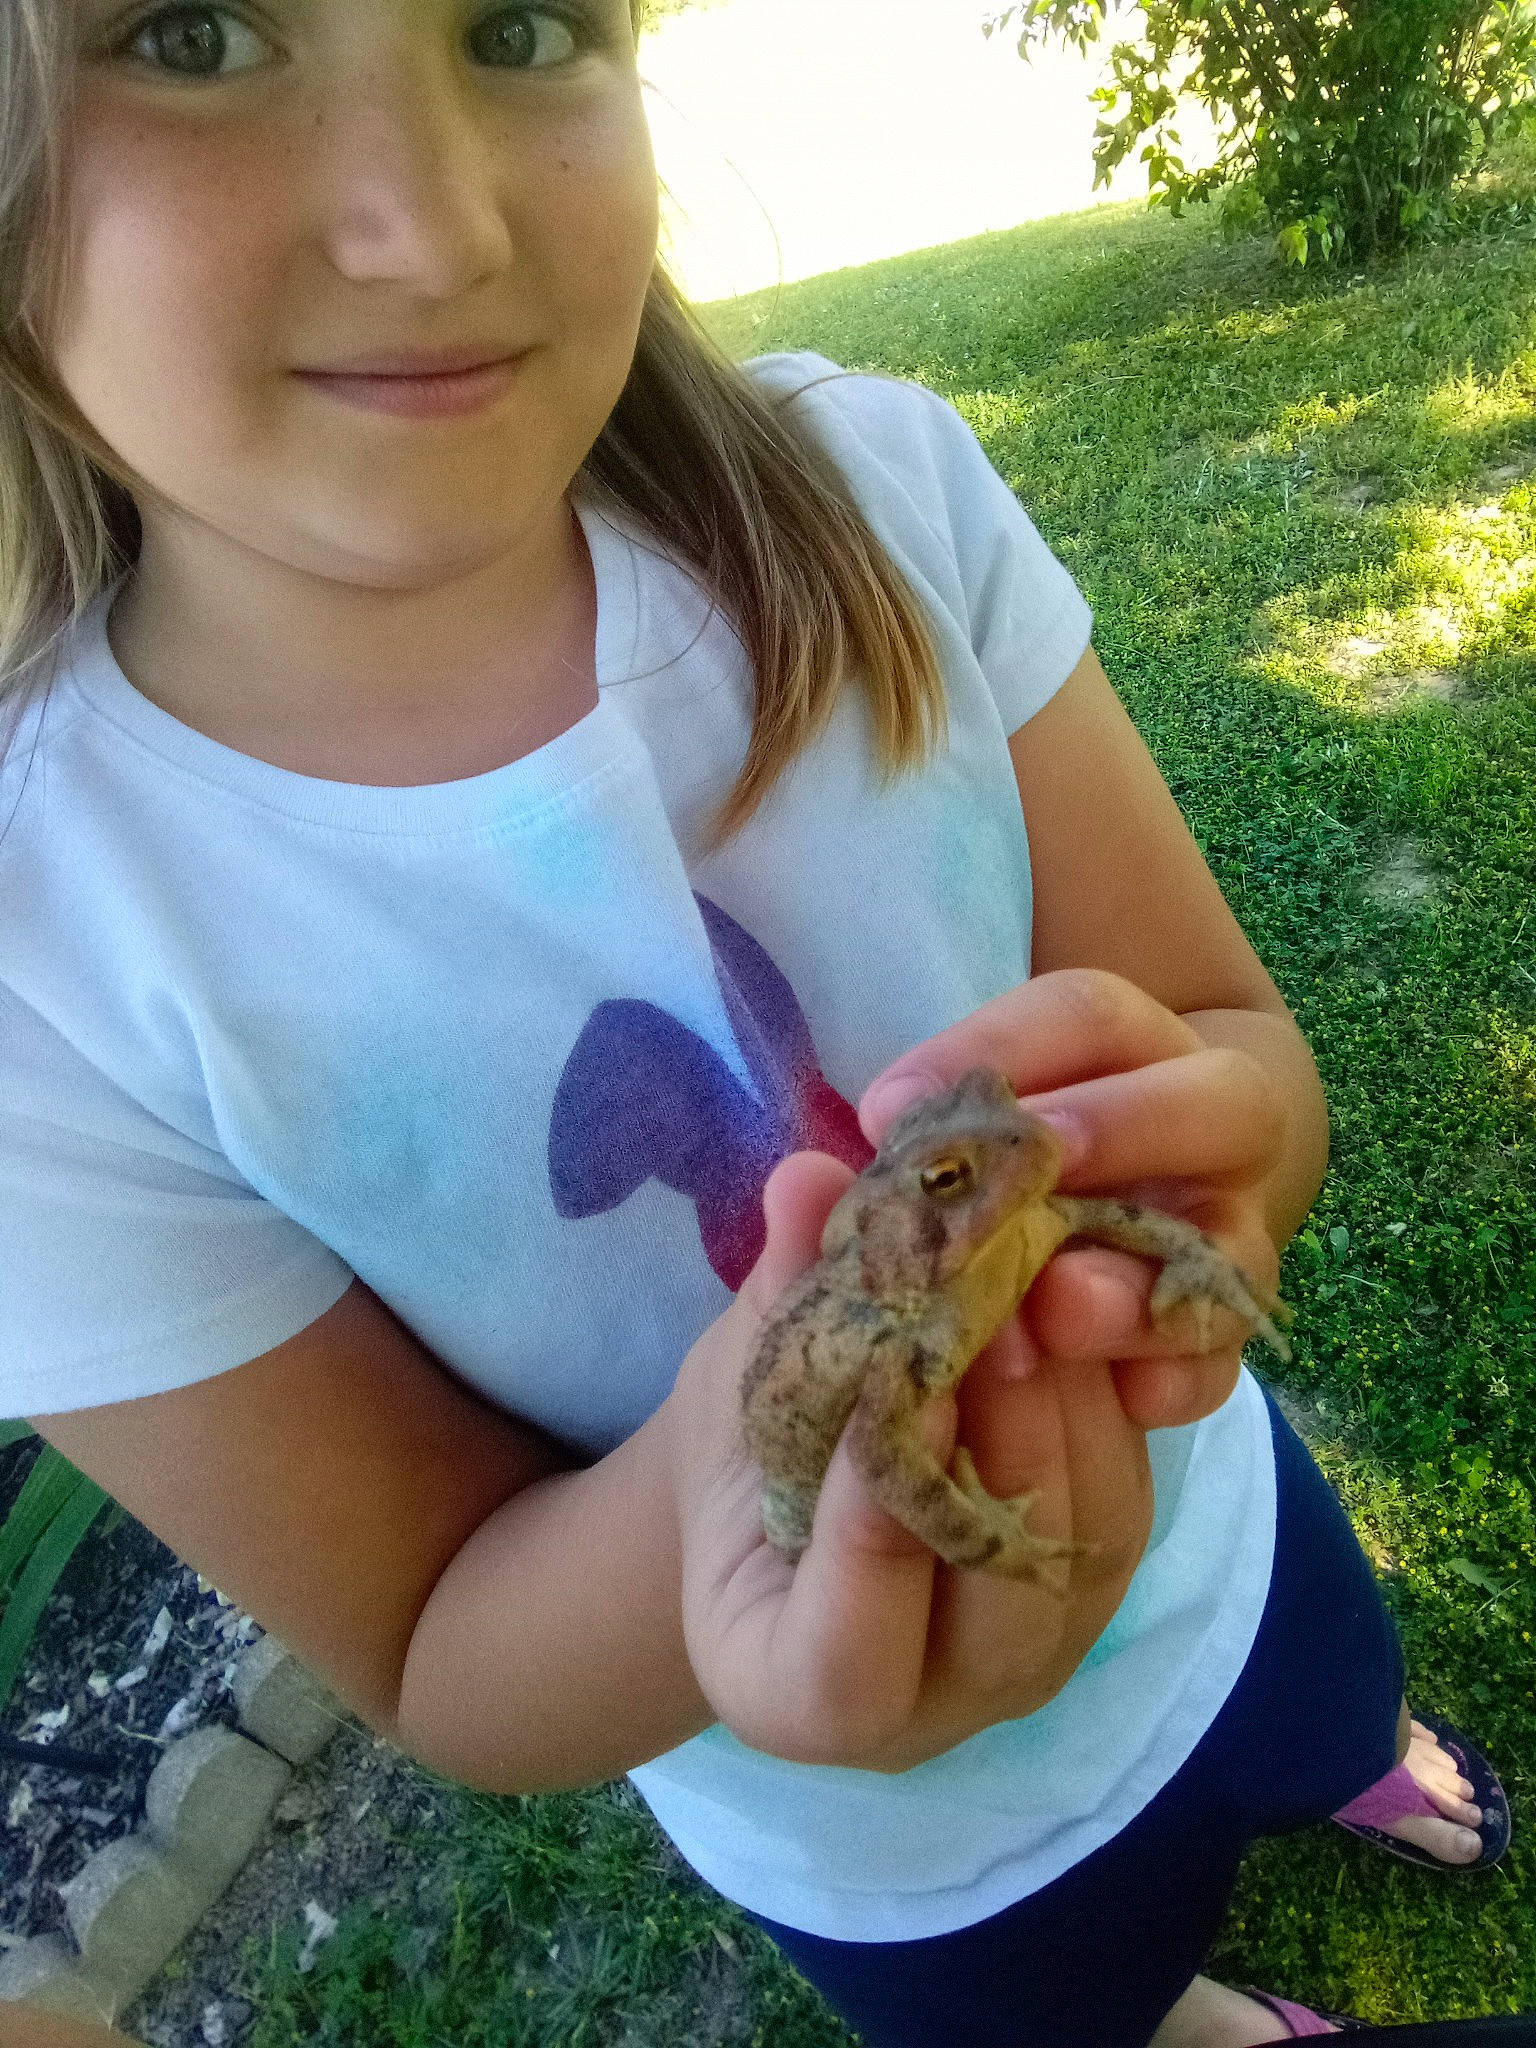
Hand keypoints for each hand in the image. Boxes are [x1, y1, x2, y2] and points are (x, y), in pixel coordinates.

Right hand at [666, 1146, 1153, 1772]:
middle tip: (1002, 1306)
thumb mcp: (733, 1379)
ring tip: (1052, 1275)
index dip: (873, 1538)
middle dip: (1010, 1451)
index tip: (892, 1393)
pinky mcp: (1095, 1579)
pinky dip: (1111, 1392)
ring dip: (1077, 1407)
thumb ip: (775, 1295)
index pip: (847, 1658)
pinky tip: (1089, 1288)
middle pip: (1002, 1614)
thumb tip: (808, 1179)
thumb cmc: (741, 1447)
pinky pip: (1125, 1495)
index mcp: (793, 1697)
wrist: (794, 1483)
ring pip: (1086, 1548)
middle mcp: (932, 1713)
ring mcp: (1031, 1657)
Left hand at [860, 968, 1288, 1431]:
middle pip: (1222, 1099)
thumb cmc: (950, 1209)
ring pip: (1239, 1237)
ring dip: (1146, 1269)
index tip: (887, 1108)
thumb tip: (801, 1177)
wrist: (1015, 1313)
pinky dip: (1182, 1372)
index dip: (1002, 1046)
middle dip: (1124, 1125)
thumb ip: (866, 1185)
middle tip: (1037, 1162)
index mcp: (1122, 1058)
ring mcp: (1219, 1239)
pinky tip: (1133, 1395)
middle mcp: (1197, 1135)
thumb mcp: (906, 1187)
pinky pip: (1221, 1357)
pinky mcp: (1206, 1343)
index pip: (1088, 1014)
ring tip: (1064, 1304)